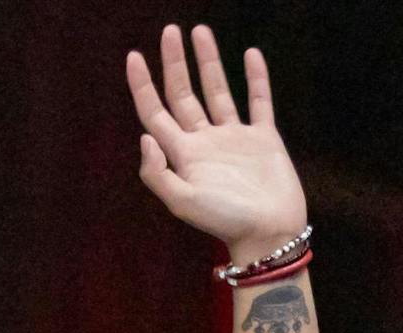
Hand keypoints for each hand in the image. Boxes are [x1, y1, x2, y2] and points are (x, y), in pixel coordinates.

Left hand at [127, 25, 306, 260]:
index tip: (133, 56)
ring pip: (217, 91)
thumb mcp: (182, 201)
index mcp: (182, 154)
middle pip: (183, 94)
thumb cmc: (224, 221)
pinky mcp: (262, 138)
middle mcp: (204, 141)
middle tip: (170, 31)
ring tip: (200, 32)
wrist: (268, 232)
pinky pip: (257, 101)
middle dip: (174, 63)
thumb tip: (144, 135)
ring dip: (208, 62)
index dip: (142, 85)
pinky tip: (249, 54)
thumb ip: (157, 172)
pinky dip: (255, 78)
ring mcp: (233, 138)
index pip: (155, 112)